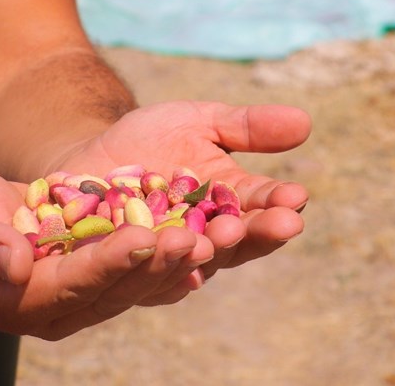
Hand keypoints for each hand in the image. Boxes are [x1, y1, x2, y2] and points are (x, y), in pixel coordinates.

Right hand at [0, 169, 213, 339]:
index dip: (110, 263)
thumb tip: (17, 263)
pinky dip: (168, 251)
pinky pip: (136, 265)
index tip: (144, 236)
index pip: (73, 285)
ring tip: (211, 238)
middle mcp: (57, 306)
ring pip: (135, 281)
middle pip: (115, 289)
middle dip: (156, 264)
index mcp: (20, 304)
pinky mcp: (92, 268)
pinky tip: (204, 238)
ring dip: (174, 260)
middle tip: (196, 239)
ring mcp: (78, 291)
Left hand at [56, 102, 311, 291]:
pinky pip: (144, 273)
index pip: (263, 207)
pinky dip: (156, 264)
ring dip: (211, 249)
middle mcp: (208, 238)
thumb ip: (246, 126)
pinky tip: (167, 251)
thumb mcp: (200, 121)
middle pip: (238, 242)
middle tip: (278, 223)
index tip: (297, 195)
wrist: (89, 155)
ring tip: (221, 234)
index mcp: (233, 204)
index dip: (279, 204)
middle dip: (257, 233)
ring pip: (195, 262)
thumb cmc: (152, 139)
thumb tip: (306, 122)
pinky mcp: (128, 269)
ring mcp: (169, 258)